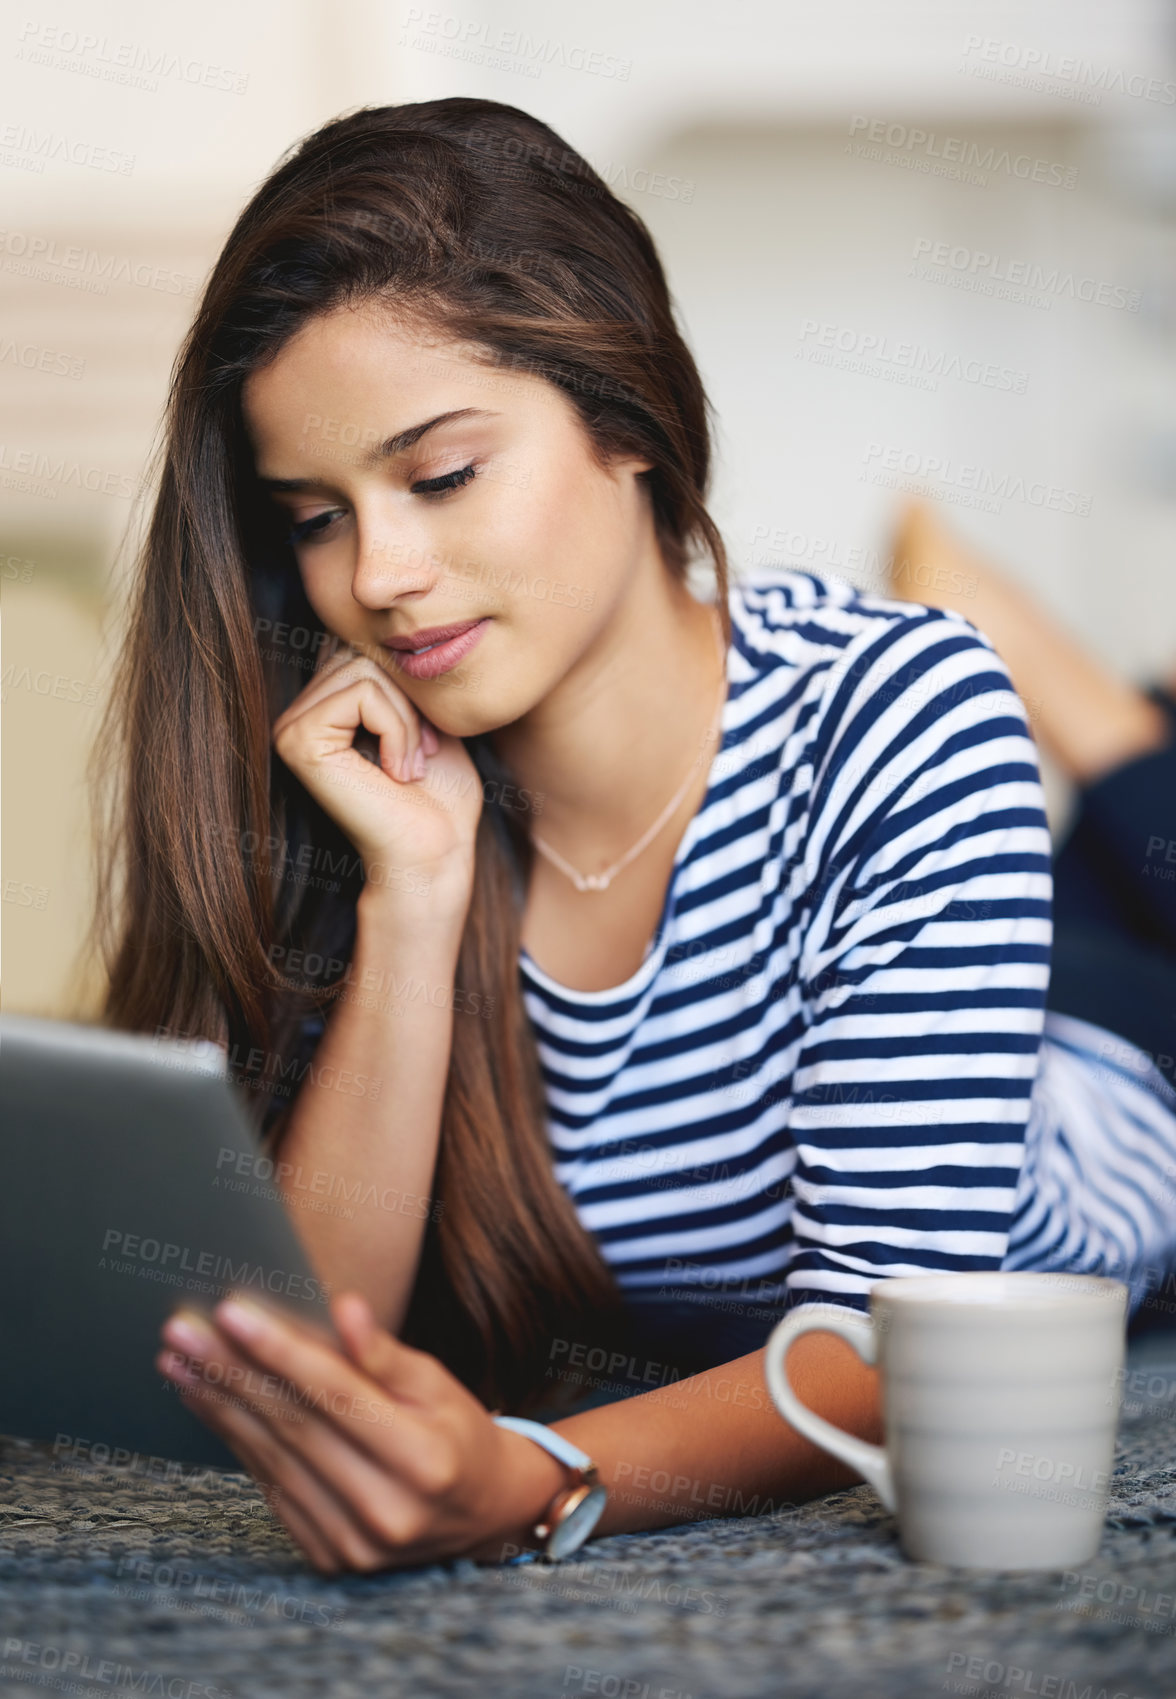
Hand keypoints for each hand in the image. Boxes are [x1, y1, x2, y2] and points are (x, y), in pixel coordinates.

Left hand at [155, 1290, 556, 1572]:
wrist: (480, 1515)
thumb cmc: (457, 1432)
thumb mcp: (437, 1383)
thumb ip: (384, 1354)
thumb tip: (343, 1309)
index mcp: (424, 1461)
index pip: (338, 1396)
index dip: (282, 1351)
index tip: (232, 1311)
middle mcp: (386, 1510)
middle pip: (294, 1426)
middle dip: (230, 1372)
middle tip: (181, 1329)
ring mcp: (352, 1542)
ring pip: (271, 1457)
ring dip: (218, 1405)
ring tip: (178, 1360)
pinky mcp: (326, 1555)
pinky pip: (270, 1486)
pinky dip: (235, 1440)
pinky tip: (208, 1402)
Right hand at [271, 636, 483, 896]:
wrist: (436, 853)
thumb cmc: (439, 795)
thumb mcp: (426, 715)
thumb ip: (400, 672)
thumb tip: (393, 618)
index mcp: (323, 706)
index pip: (365, 647)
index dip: (409, 686)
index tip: (426, 739)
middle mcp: (298, 714)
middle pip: (363, 652)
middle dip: (410, 701)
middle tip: (423, 754)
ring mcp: (291, 727)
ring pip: (366, 670)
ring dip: (408, 720)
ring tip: (412, 765)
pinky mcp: (298, 742)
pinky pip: (361, 693)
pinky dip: (397, 729)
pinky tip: (397, 773)